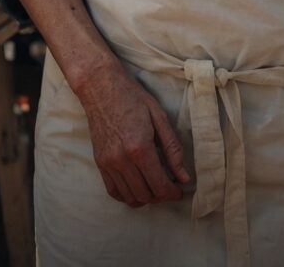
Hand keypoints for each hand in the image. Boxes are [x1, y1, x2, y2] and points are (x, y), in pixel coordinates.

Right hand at [76, 66, 190, 207]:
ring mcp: (108, 162)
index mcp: (140, 147)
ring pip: (130, 197)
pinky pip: (114, 191)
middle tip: (169, 185)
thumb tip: (184, 176)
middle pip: (146, 195)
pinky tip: (137, 185)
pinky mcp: (99, 162)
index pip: (160, 185)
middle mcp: (122, 159)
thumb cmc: (132, 97)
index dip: (173, 193)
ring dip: (146, 197)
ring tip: (154, 185)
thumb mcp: (159, 116)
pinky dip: (127, 195)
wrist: (100, 86)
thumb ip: (173, 149)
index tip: (179, 190)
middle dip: (161, 195)